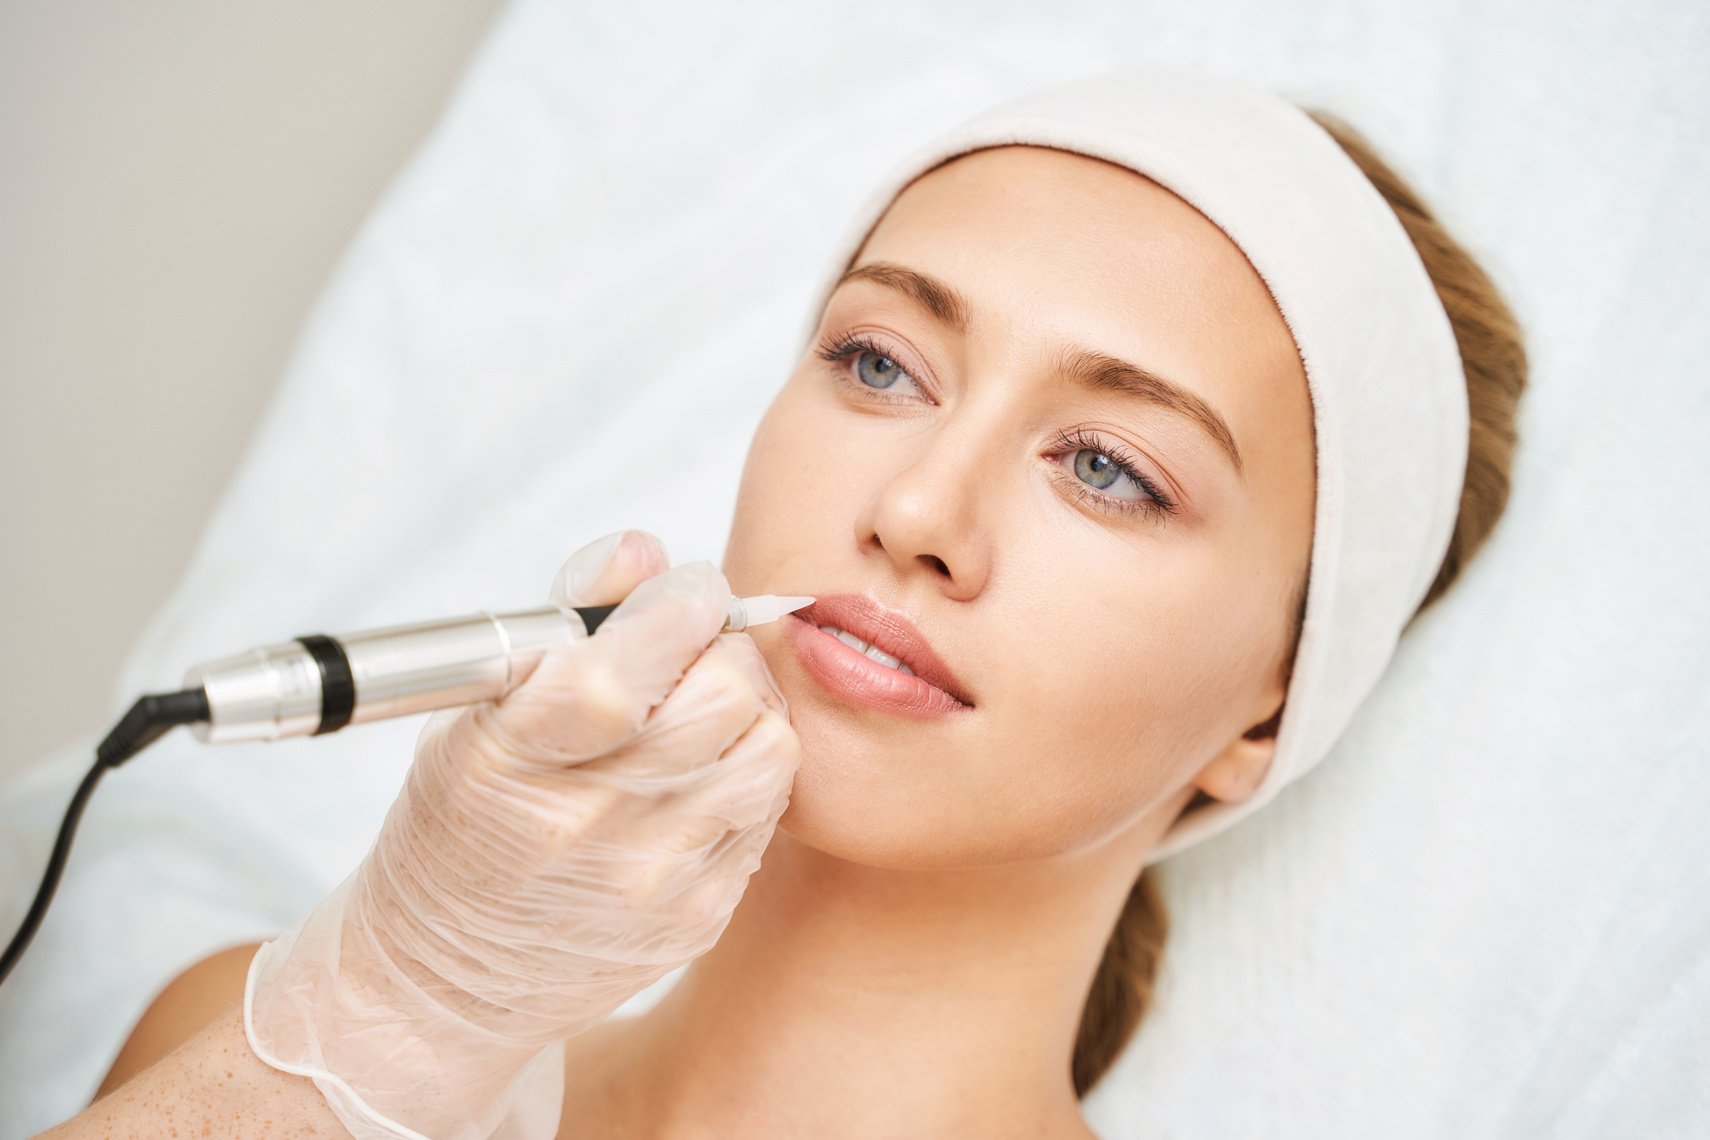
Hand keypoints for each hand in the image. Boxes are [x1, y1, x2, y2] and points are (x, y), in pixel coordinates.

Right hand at [243, 530, 801, 1139]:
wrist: (448, 982)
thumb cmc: (460, 827)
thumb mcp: (473, 714)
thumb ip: (564, 618)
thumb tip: (643, 548)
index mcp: (508, 766)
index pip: (620, 673)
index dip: (674, 606)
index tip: (679, 587)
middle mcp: (585, 829)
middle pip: (720, 699)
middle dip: (719, 643)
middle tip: (692, 643)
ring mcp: (651, 881)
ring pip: (767, 750)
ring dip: (748, 705)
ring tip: (703, 706)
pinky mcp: (699, 916)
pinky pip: (767, 810)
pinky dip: (747, 769)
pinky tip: (702, 770)